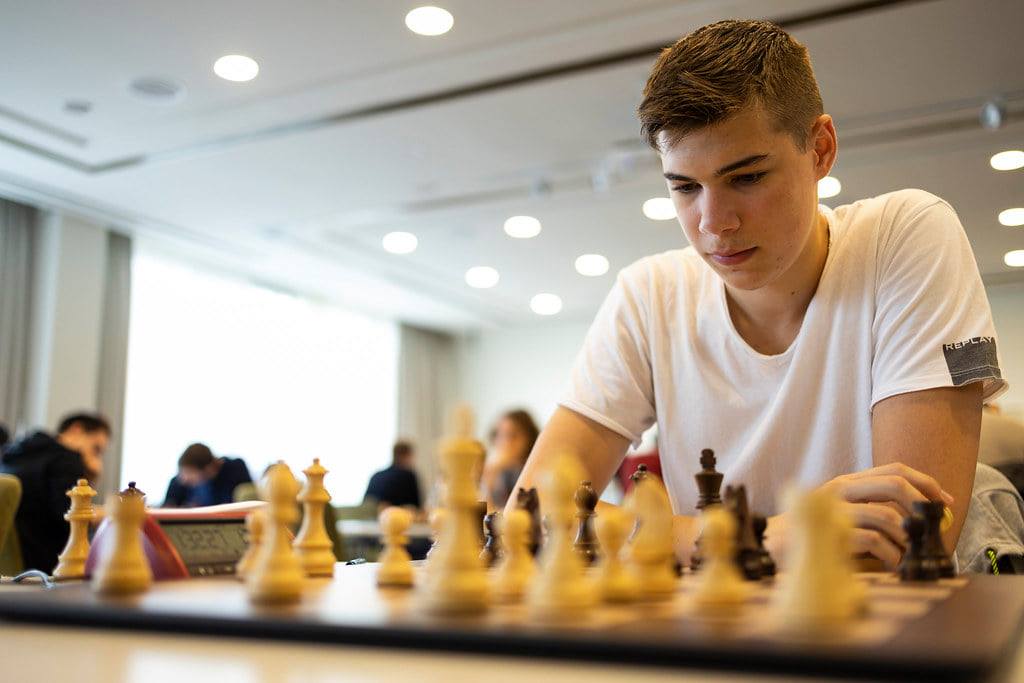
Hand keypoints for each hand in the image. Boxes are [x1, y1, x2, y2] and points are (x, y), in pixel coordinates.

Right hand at [766, 462, 953, 569]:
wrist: (774, 545)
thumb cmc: (814, 532)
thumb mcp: (845, 513)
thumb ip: (873, 509)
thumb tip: (920, 519)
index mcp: (848, 481)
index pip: (894, 469)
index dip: (925, 482)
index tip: (945, 501)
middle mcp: (841, 488)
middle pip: (894, 483)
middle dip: (922, 504)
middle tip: (934, 525)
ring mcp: (834, 509)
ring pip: (886, 514)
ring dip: (907, 537)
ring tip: (910, 553)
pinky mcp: (831, 533)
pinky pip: (874, 541)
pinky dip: (892, 555)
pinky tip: (894, 564)